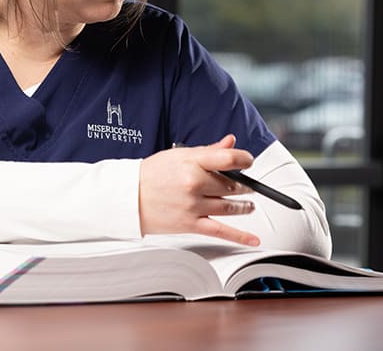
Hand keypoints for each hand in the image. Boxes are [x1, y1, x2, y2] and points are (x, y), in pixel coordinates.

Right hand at [138, 134, 260, 246]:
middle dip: (243, 186)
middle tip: (247, 186)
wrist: (128, 197)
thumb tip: (231, 142)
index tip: (248, 161)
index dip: (244, 159)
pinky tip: (253, 239)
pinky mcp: (191, 225)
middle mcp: (194, 183)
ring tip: (248, 205)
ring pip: (230, 207)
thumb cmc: (152, 174)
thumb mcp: (179, 155)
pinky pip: (221, 231)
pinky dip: (240, 236)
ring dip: (244, 206)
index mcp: (191, 162)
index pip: (228, 158)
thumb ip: (208, 151)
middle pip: (231, 185)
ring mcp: (193, 205)